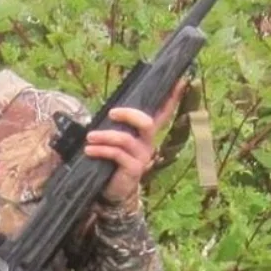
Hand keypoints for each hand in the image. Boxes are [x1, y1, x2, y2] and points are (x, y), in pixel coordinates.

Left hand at [84, 78, 187, 203]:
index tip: (181, 80)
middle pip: (147, 123)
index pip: (163, 113)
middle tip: (111, 113)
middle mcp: (148, 143)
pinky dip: (101, 150)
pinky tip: (89, 150)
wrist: (113, 190)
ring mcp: (142, 157)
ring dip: (105, 136)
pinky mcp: (133, 169)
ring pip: (126, 139)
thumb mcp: (116, 141)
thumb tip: (106, 109)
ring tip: (90, 137)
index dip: (172, 98)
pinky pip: (117, 155)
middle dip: (129, 115)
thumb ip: (117, 126)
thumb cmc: (113, 160)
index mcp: (146, 134)